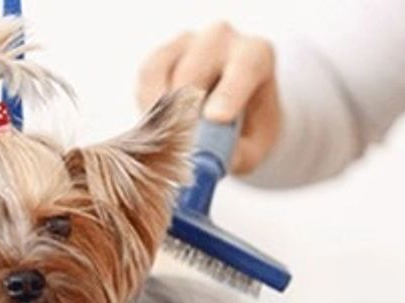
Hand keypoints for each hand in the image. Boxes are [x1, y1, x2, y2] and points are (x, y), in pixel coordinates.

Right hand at [136, 22, 280, 174]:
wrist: (233, 109)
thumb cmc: (248, 125)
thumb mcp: (257, 145)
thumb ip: (242, 154)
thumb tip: (214, 162)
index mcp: (256, 55)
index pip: (245, 66)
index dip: (229, 93)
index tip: (216, 119)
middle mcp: (223, 39)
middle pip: (196, 70)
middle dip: (183, 110)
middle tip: (179, 145)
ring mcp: (189, 41)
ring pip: (164, 71)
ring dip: (161, 111)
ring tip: (167, 141)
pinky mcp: (162, 52)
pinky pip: (147, 76)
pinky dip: (147, 105)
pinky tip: (157, 125)